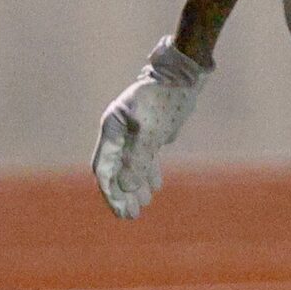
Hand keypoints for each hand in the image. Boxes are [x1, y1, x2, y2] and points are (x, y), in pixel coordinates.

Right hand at [92, 37, 211, 218]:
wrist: (186, 73)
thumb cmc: (166, 98)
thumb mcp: (151, 130)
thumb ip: (137, 158)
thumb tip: (124, 188)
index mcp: (112, 127)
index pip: (104, 167)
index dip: (110, 191)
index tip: (119, 210)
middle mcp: (119, 130)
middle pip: (115, 169)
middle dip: (122, 194)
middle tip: (131, 216)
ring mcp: (134, 131)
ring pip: (130, 165)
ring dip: (134, 187)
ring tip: (141, 207)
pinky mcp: (150, 131)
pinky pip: (144, 157)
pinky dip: (147, 173)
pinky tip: (154, 188)